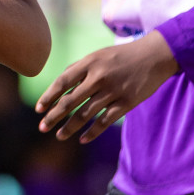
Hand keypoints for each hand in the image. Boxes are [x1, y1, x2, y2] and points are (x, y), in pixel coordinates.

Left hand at [35, 31, 178, 142]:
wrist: (155, 56)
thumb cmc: (122, 56)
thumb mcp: (98, 55)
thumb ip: (79, 68)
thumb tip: (60, 83)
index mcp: (90, 63)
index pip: (62, 82)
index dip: (49, 96)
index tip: (38, 109)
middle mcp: (99, 77)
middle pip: (71, 101)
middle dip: (54, 116)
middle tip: (42, 128)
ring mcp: (113, 91)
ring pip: (86, 114)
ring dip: (70, 128)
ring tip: (59, 136)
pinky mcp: (127, 103)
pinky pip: (105, 121)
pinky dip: (92, 132)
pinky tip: (82, 139)